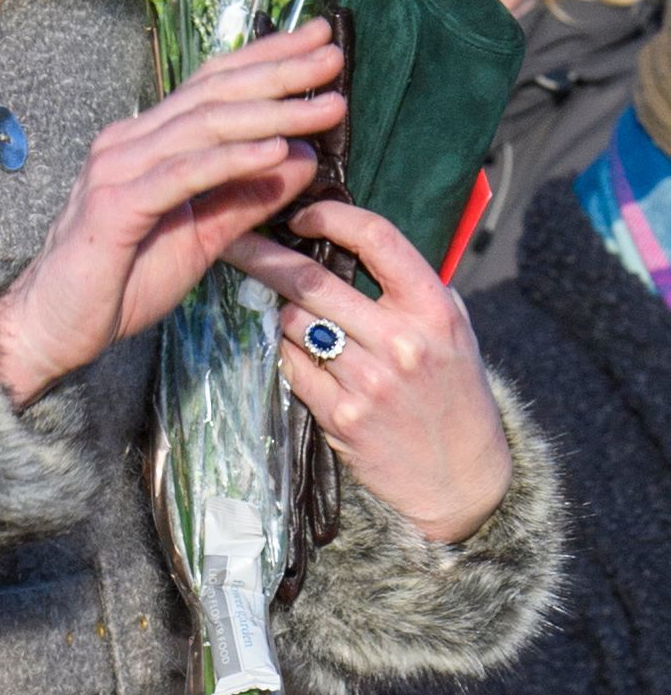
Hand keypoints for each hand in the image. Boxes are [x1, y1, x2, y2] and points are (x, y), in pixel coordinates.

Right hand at [0, 19, 343, 408]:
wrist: (50, 327)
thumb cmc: (120, 282)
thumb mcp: (202, 237)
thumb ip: (247, 198)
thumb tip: (303, 157)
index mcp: (146, 141)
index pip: (213, 86)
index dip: (267, 59)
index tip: (319, 42)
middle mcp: (129, 141)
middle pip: (213, 93)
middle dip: (279, 70)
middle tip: (334, 54)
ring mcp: (118, 168)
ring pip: (204, 126)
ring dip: (271, 111)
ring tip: (325, 104)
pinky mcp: (117, 206)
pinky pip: (184, 174)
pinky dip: (233, 159)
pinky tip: (276, 149)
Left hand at [225, 200, 512, 543]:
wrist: (462, 480)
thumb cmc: (456, 392)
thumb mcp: (454, 327)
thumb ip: (411, 283)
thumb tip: (349, 236)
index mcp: (432, 309)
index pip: (375, 237)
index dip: (330, 216)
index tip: (302, 214)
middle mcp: (401, 342)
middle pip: (312, 280)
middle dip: (263, 254)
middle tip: (233, 239)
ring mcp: (368, 382)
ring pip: (293, 322)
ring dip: (279, 309)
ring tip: (280, 306)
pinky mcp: (341, 417)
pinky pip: (291, 365)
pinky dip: (286, 351)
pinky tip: (294, 349)